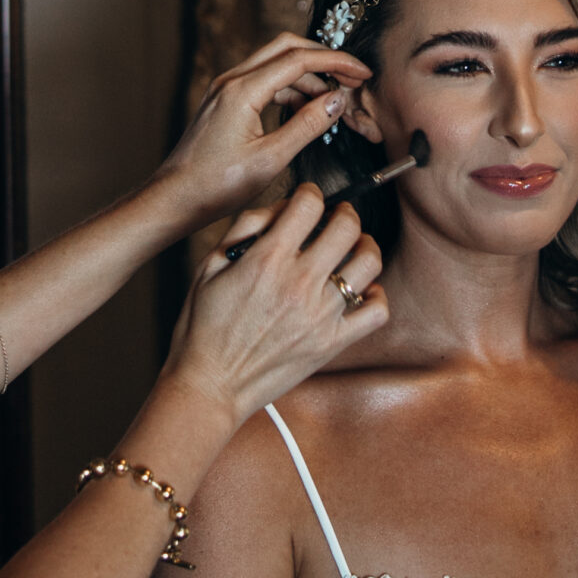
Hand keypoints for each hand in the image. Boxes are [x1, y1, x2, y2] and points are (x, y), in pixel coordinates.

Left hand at [157, 35, 371, 231]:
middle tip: (351, 78)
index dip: (337, 63)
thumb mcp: (270, 159)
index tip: (362, 74)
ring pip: (275, 64)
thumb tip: (337, 101)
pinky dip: (289, 89)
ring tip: (332, 105)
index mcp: (243, 91)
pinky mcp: (225, 100)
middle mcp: (232, 80)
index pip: (300, 60)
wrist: (176, 197)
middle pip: (287, 48)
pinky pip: (263, 81)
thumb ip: (307, 126)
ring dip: (307, 78)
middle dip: (323, 59)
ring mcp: (226, 88)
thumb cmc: (216, 185)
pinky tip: (304, 112)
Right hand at [162, 181, 386, 427]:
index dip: (310, 193)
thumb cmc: (202, 328)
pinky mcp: (332, 343)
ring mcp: (320, 315)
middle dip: (344, 213)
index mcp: (267, 260)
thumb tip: (279, 209)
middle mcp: (298, 283)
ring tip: (355, 248)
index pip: (308, 205)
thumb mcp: (208, 267)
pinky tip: (360, 291)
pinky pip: (375, 312)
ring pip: (368, 263)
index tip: (308, 198)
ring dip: (365, 247)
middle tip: (337, 217)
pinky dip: (374, 296)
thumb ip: (244, 229)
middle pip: (347, 227)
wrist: (209, 385)